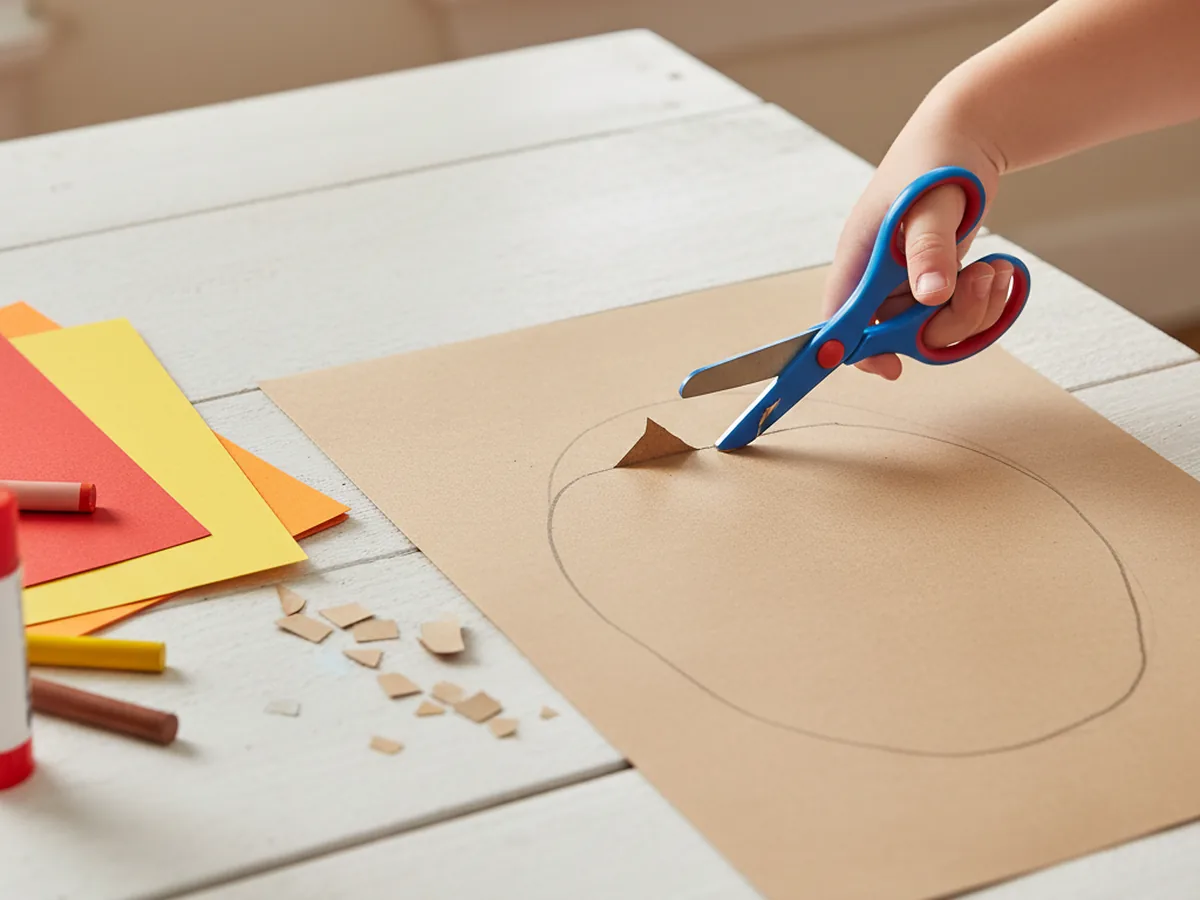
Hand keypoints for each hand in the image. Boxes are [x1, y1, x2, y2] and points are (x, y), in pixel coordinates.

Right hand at [822, 104, 1012, 379]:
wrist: (968, 136)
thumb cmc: (937, 160)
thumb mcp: (931, 200)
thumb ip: (928, 248)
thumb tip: (930, 297)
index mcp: (858, 259)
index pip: (841, 320)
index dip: (858, 352)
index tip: (892, 368)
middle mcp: (877, 279)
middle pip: (897, 336)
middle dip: (946, 323)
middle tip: (977, 282)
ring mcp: (907, 285)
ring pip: (934, 332)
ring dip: (975, 311)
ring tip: (997, 270)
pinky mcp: (936, 284)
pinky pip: (958, 319)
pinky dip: (986, 305)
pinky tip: (1000, 271)